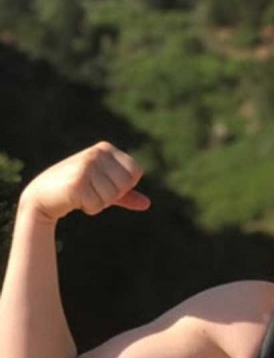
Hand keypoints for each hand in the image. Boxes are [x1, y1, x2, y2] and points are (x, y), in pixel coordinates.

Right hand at [19, 141, 149, 222]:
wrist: (43, 195)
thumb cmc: (78, 190)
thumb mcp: (105, 188)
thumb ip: (125, 194)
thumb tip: (147, 204)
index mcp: (106, 149)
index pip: (136, 172)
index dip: (124, 185)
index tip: (104, 184)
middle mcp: (96, 153)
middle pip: (125, 185)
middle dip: (112, 195)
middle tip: (92, 190)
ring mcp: (86, 166)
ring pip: (112, 196)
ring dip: (99, 202)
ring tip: (82, 194)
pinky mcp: (77, 182)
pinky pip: (98, 205)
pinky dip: (89, 208)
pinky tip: (74, 199)